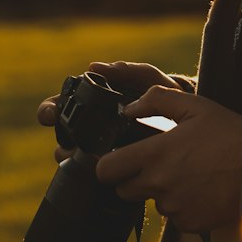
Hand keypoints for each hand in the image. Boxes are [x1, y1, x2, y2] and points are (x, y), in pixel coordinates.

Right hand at [36, 61, 181, 163]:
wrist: (191, 123)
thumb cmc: (166, 96)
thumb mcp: (150, 80)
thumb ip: (128, 71)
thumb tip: (95, 66)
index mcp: (97, 104)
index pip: (62, 107)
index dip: (51, 110)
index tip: (50, 114)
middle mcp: (93, 128)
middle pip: (63, 135)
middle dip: (59, 138)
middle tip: (62, 142)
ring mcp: (101, 150)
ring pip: (73, 157)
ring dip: (71, 157)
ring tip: (78, 156)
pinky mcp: (116, 169)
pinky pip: (95, 175)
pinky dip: (91, 174)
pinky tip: (96, 173)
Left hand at [94, 84, 241, 232]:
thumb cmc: (231, 134)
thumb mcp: (196, 106)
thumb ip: (157, 100)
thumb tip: (129, 108)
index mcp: (155, 154)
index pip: (106, 170)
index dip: (108, 165)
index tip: (119, 160)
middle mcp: (159, 185)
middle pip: (123, 191)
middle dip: (133, 179)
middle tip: (159, 164)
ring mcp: (174, 208)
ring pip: (153, 203)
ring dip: (163, 192)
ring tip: (192, 174)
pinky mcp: (190, 224)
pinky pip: (176, 217)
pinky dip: (184, 206)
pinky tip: (203, 189)